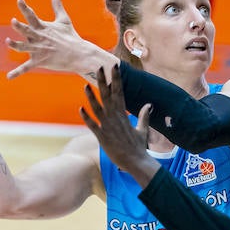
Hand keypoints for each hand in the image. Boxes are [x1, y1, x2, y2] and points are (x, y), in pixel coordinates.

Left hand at [6, 0, 107, 79]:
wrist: (79, 54)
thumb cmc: (71, 36)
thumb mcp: (63, 19)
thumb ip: (57, 4)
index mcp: (43, 27)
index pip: (32, 16)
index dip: (25, 8)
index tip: (20, 0)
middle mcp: (39, 38)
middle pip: (27, 31)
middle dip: (20, 26)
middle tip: (14, 21)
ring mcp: (39, 50)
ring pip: (24, 48)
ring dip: (15, 45)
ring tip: (8, 41)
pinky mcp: (40, 61)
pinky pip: (26, 67)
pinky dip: (17, 72)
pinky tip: (9, 77)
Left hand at [80, 66, 158, 185]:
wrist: (136, 162)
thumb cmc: (139, 147)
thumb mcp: (143, 129)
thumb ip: (144, 116)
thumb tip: (149, 105)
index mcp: (123, 114)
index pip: (119, 92)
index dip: (117, 78)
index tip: (115, 67)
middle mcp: (115, 118)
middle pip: (108, 95)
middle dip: (103, 81)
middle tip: (99, 67)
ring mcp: (108, 127)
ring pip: (97, 108)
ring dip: (91, 97)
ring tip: (85, 85)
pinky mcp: (102, 137)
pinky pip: (92, 125)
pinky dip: (86, 117)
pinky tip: (80, 109)